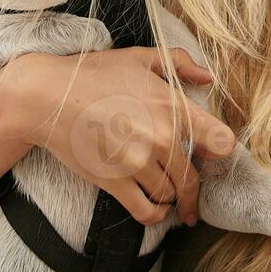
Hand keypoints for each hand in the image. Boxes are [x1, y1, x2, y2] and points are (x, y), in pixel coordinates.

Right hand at [6, 47, 234, 226]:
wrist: (48, 97)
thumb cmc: (93, 73)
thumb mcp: (140, 56)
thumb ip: (179, 63)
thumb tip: (208, 77)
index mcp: (173, 107)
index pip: (221, 141)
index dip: (222, 153)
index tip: (213, 158)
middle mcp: (161, 138)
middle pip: (194, 178)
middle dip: (195, 190)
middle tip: (193, 196)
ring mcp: (138, 163)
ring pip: (171, 194)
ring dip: (174, 200)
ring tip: (172, 200)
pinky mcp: (115, 182)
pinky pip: (147, 211)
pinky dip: (156, 216)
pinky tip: (157, 210)